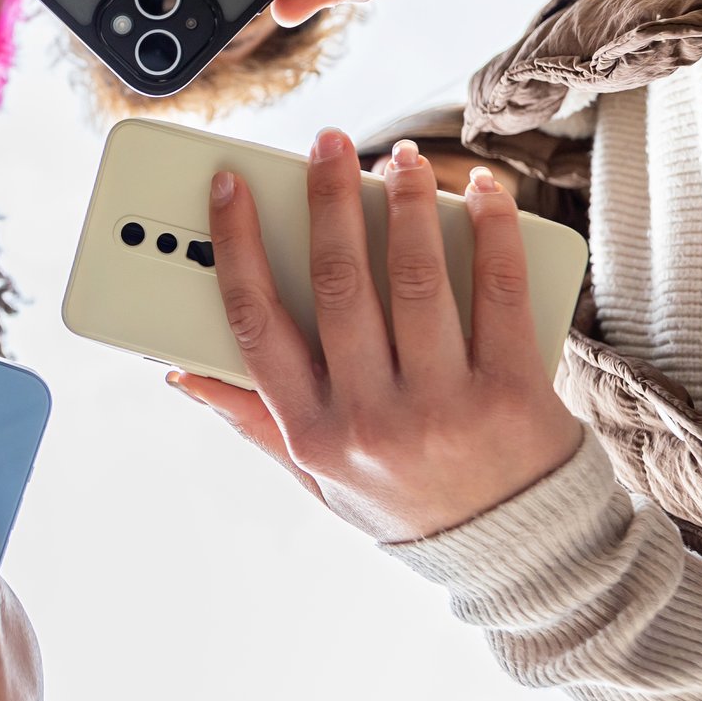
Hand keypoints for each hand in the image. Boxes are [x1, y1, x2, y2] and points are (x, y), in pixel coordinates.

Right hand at [171, 129, 583, 542]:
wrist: (522, 558)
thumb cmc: (408, 504)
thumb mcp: (319, 478)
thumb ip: (254, 419)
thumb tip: (180, 371)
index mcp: (315, 433)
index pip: (256, 323)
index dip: (235, 246)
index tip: (229, 186)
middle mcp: (373, 419)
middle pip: (336, 283)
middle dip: (327, 197)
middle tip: (328, 142)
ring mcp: (445, 405)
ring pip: (414, 277)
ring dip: (405, 202)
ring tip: (400, 158)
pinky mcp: (515, 391)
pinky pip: (498, 290)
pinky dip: (490, 229)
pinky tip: (481, 191)